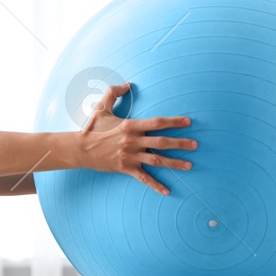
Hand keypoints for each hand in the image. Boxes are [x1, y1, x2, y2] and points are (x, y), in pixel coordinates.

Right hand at [77, 82, 193, 196]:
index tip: (188, 122)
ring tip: (190, 165)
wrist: (80, 149)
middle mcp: (133, 141)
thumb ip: (114, 93)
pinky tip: (167, 191)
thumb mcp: (101, 107)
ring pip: (157, 160)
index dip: (173, 122)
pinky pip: (144, 178)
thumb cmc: (92, 128)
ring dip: (174, 163)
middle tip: (195, 145)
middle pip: (161, 142)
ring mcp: (130, 156)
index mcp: (130, 126)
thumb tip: (127, 84)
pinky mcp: (126, 168)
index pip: (156, 123)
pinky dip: (156, 185)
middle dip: (180, 143)